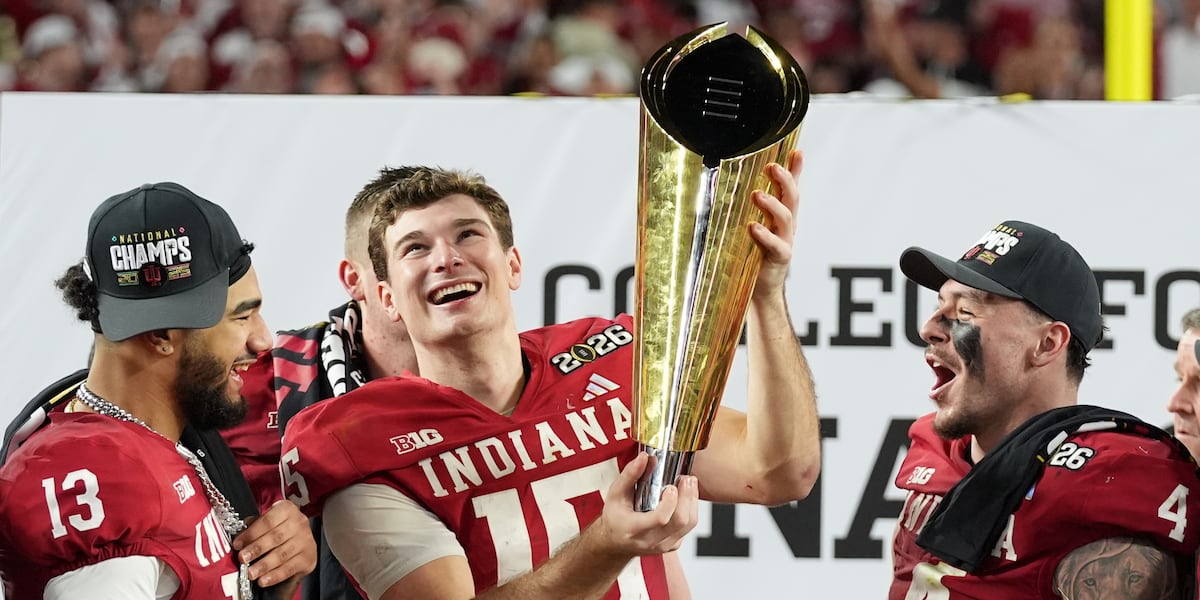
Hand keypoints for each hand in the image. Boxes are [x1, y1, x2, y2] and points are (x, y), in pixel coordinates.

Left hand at [232, 500, 316, 587]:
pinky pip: (290, 568)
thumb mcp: (266, 523)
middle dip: (256, 549)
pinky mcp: (308, 558)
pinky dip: (275, 576)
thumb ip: (253, 526)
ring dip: (264, 565)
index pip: (268, 520)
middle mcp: (299, 522)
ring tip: (251, 572)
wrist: (298, 543)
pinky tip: (264, 580)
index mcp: (287, 509)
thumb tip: (240, 533)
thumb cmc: (278, 531)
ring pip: (282, 554)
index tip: (238, 544)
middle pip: (276, 537)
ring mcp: (306, 540)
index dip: (251, 533)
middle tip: (243, 558)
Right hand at [589, 453, 699, 556]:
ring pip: (688, 524)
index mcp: (634, 529)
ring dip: (692, 501)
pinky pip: (688, 528)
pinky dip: (691, 510)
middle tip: (686, 478)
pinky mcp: (673, 545)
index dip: (670, 502)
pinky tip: (685, 497)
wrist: (615, 541)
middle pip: (680, 521)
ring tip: (689, 483)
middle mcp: (650, 540)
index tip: (671, 486)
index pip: (660, 519)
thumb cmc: (615, 517)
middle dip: (687, 497)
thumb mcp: (616, 493)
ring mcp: (663, 545)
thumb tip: (645, 457)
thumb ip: (630, 474)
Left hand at [749, 149, 802, 300]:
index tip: (797, 151)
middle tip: (773, 167)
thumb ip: (745, 211)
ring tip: (758, 195)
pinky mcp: (780, 259)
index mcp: (780, 216)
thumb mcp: (751, 226)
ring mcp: (785, 241)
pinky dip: (765, 235)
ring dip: (773, 204)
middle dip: (785, 180)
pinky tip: (753, 227)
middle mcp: (786, 226)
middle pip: (792, 198)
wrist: (760, 290)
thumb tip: (728, 187)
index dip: (795, 170)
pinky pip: (776, 245)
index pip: (790, 188)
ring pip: (786, 218)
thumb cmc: (753, 256)